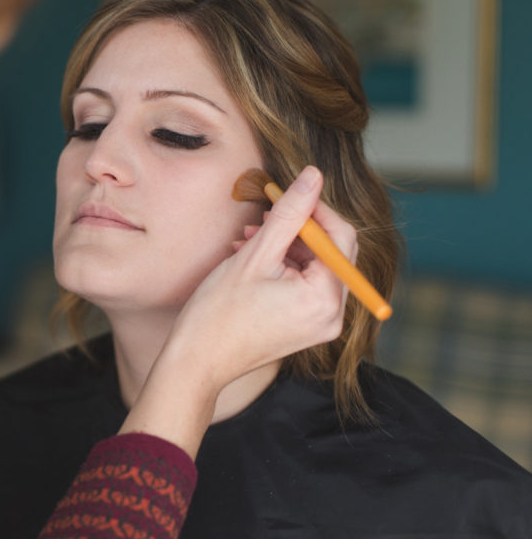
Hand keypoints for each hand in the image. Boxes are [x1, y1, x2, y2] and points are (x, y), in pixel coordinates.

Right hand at [120, 166, 355, 456]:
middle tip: (264, 216)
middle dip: (298, 229)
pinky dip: (282, 268)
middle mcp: (333, 315)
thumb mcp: (256, 254)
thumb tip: (313, 176)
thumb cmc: (220, 312)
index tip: (287, 194)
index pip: (341, 237)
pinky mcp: (305, 328)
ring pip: (314, 267)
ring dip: (285, 246)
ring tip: (248, 239)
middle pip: (331, 252)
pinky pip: (304, 286)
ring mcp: (320, 324)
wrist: (197, 361)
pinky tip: (251, 258)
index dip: (316, 209)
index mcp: (326, 298)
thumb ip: (289, 213)